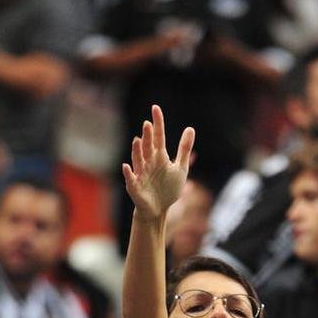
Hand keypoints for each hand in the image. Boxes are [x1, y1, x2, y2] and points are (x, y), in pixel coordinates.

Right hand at [122, 104, 194, 219]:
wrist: (159, 209)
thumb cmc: (168, 188)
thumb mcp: (180, 168)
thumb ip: (184, 149)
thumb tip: (190, 128)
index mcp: (159, 157)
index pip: (158, 137)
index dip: (157, 123)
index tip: (155, 108)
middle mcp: (149, 163)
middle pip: (148, 147)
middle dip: (147, 137)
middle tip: (147, 124)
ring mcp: (141, 174)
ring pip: (138, 160)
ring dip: (137, 151)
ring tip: (137, 140)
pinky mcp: (135, 187)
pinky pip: (131, 179)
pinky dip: (129, 173)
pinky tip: (127, 166)